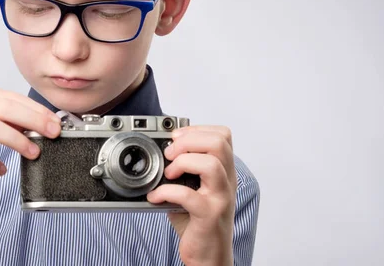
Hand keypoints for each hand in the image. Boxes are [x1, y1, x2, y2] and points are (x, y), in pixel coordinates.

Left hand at [147, 126, 236, 265]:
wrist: (210, 256)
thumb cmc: (199, 222)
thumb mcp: (194, 189)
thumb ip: (183, 170)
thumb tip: (159, 153)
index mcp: (224, 171)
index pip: (222, 135)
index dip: (197, 130)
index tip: (177, 138)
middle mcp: (227, 181)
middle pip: (219, 143)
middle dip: (188, 141)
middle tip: (170, 154)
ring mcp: (221, 198)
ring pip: (211, 164)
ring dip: (183, 162)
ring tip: (168, 173)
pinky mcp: (209, 216)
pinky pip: (188, 195)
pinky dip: (166, 192)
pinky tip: (156, 197)